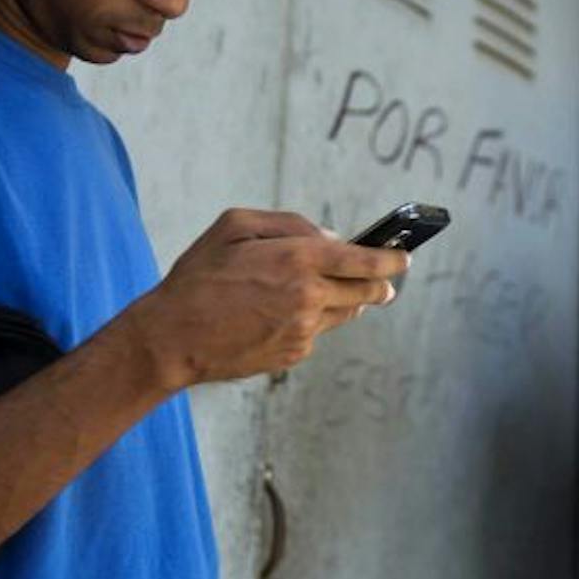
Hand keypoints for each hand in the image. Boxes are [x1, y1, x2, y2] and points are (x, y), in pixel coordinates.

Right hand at [121, 209, 407, 387]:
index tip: (404, 258)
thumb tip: (329, 236)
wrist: (174, 338)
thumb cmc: (199, 276)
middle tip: (385, 281)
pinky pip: (317, 332)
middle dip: (379, 284)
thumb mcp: (234, 226)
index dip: (391, 259)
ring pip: (345, 314)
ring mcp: (304, 330)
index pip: (365, 260)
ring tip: (321, 292)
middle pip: (366, 292)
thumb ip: (288, 223)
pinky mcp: (294, 354)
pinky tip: (280, 314)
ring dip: (344, 301)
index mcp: (298, 259)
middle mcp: (309, 296)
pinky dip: (311, 320)